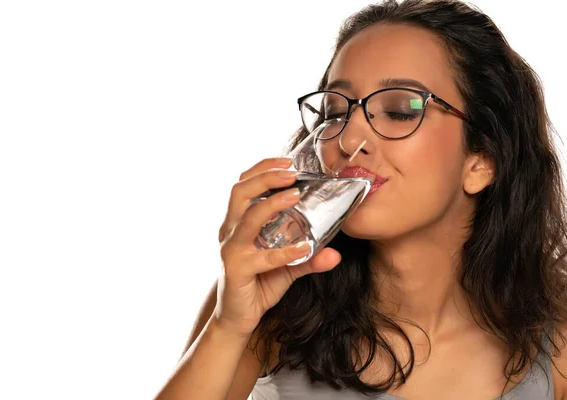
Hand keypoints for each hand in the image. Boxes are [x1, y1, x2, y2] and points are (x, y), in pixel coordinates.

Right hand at [214, 157, 340, 336]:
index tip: (288, 161)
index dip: (263, 168)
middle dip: (265, 176)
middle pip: (239, 191)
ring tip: (295, 195)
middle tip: (291, 172)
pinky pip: (262, 257)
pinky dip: (285, 251)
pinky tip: (304, 247)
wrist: (238, 319)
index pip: (244, 184)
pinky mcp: (236, 270)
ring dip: (272, 203)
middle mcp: (231, 231)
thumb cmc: (258, 285)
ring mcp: (231, 250)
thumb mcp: (287, 267)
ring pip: (247, 217)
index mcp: (238, 223)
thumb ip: (308, 258)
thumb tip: (335, 253)